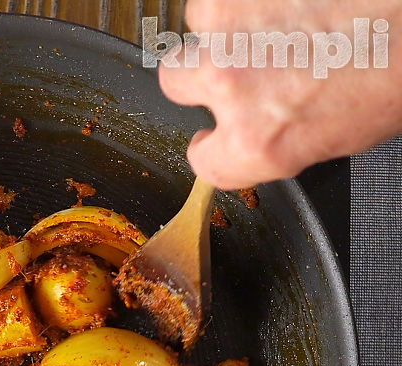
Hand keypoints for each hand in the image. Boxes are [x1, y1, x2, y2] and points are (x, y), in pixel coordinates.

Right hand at [158, 0, 401, 188]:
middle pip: (175, 78)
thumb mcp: (332, 139)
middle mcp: (233, 81)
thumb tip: (255, 129)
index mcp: (256, 140)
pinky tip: (289, 1)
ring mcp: (237, 21)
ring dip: (227, 22)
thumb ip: (271, 140)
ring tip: (275, 20)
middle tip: (238, 66)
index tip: (214, 137)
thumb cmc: (398, 72)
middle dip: (199, 74)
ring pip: (200, 19)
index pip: (203, 160)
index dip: (212, 147)